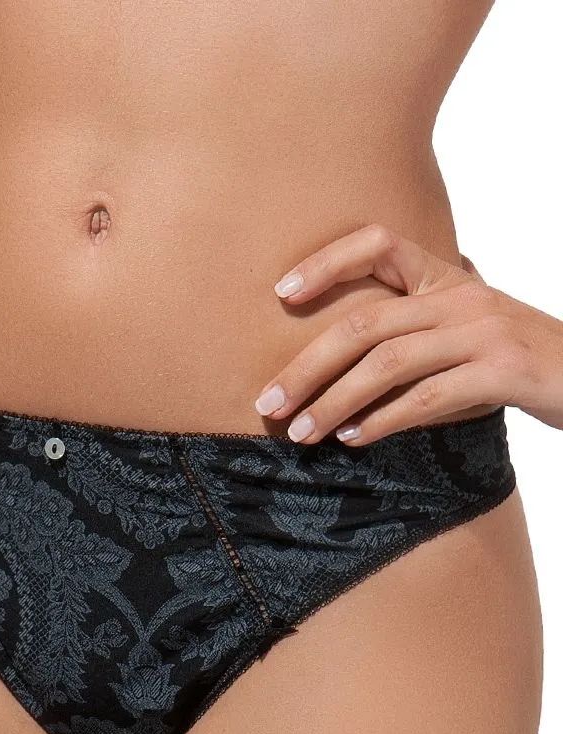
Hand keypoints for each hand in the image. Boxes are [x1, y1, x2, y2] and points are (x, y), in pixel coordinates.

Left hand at [254, 223, 562, 444]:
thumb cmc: (518, 361)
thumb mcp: (466, 333)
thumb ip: (416, 334)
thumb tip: (346, 366)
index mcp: (448, 279)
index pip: (379, 243)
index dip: (326, 263)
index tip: (280, 293)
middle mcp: (462, 298)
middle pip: (365, 324)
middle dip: (307, 367)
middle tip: (268, 401)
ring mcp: (484, 333)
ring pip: (387, 363)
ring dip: (334, 402)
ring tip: (301, 433)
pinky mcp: (502, 372)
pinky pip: (426, 397)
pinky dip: (381, 421)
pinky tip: (352, 438)